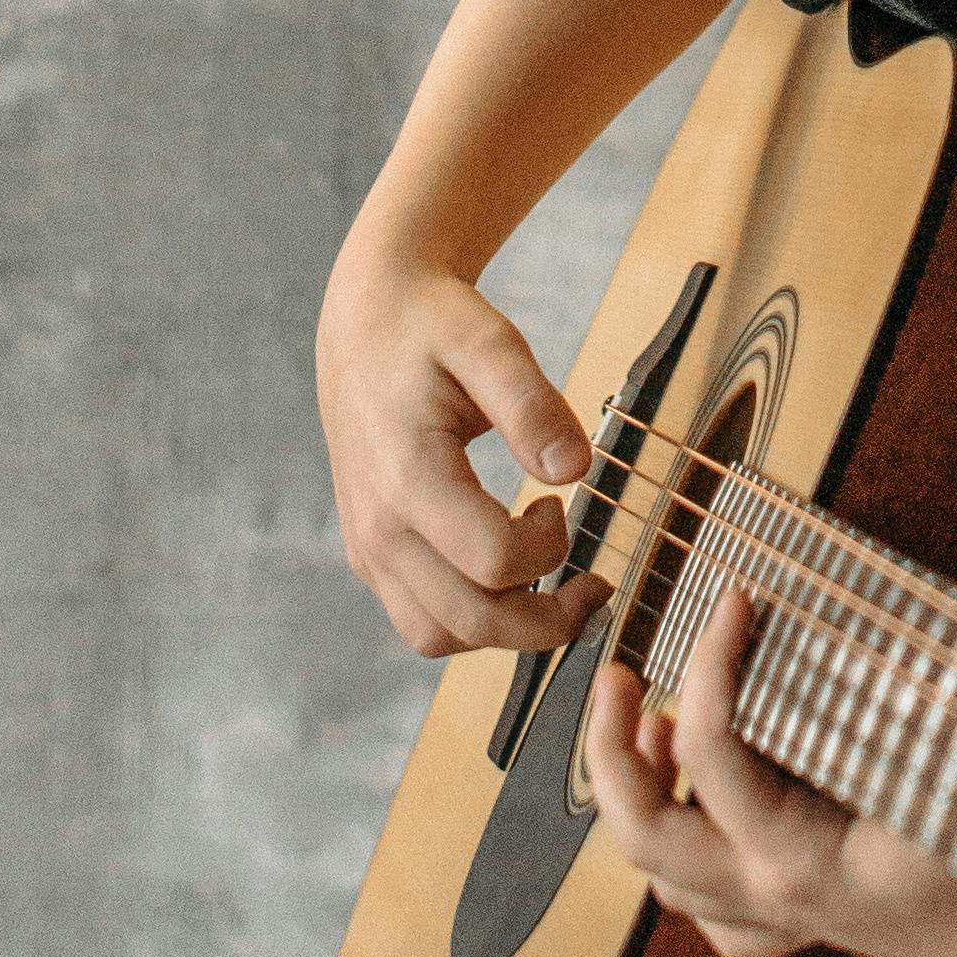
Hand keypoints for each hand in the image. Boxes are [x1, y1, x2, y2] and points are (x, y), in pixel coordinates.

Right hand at [315, 243, 597, 658]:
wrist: (365, 320)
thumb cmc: (430, 326)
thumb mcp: (490, 343)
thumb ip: (533, 406)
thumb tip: (576, 470)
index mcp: (407, 477)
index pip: (493, 561)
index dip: (550, 548)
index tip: (560, 503)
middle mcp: (378, 528)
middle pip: (469, 621)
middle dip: (544, 621)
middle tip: (591, 586)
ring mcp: (368, 547)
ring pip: (436, 636)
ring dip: (502, 630)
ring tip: (545, 582)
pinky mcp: (369, 553)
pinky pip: (418, 619)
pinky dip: (467, 617)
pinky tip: (502, 572)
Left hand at [584, 587, 956, 956]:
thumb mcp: (952, 763)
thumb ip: (898, 700)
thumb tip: (852, 616)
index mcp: (798, 860)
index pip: (711, 753)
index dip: (710, 664)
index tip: (732, 599)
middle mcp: (772, 898)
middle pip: (642, 837)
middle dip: (607, 754)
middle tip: (619, 676)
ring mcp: (782, 921)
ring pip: (667, 881)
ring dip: (643, 803)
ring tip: (655, 729)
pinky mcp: (803, 926)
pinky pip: (715, 913)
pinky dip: (690, 862)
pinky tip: (707, 812)